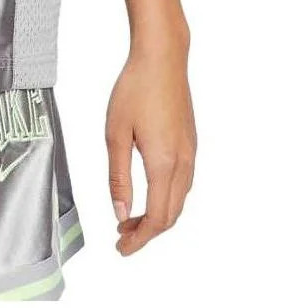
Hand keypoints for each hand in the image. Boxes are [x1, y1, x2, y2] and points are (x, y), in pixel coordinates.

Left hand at [105, 41, 195, 254]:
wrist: (162, 58)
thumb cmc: (135, 90)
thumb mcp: (115, 134)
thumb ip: (118, 177)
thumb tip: (121, 213)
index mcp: (164, 164)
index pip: (158, 218)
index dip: (141, 240)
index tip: (122, 248)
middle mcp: (184, 163)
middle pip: (172, 215)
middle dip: (148, 232)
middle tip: (122, 237)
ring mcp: (191, 152)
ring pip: (179, 200)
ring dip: (158, 215)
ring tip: (130, 218)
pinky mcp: (190, 142)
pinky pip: (183, 183)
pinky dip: (167, 198)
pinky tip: (149, 192)